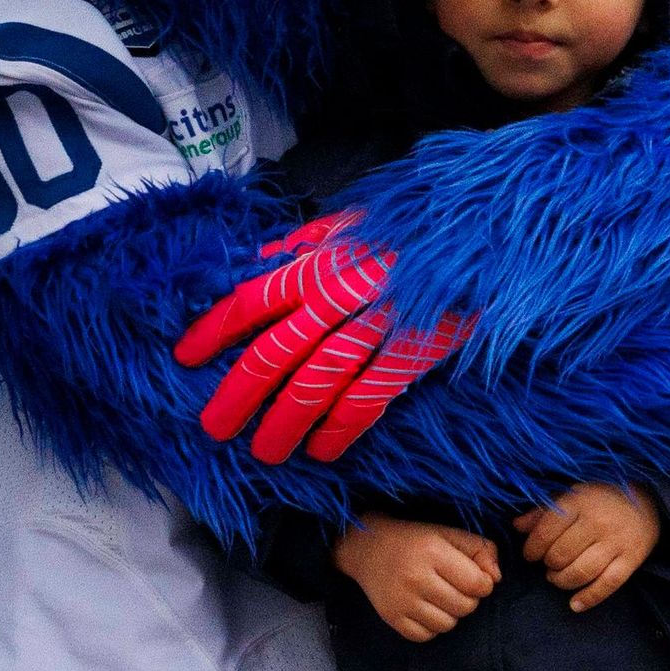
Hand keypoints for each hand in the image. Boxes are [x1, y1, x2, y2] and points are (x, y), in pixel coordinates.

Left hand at [173, 214, 468, 462]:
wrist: (484, 226)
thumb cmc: (418, 221)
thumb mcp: (356, 217)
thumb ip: (307, 242)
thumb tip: (261, 261)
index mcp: (319, 262)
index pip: (250, 301)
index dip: (213, 330)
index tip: (185, 355)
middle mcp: (338, 299)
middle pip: (272, 355)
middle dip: (238, 395)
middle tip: (215, 426)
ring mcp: (374, 329)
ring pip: (313, 387)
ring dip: (283, 424)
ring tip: (265, 452)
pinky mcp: (410, 354)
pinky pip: (366, 400)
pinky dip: (341, 429)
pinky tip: (323, 450)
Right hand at [335, 519, 500, 641]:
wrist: (367, 548)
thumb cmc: (415, 540)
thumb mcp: (449, 534)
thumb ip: (481, 550)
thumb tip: (495, 579)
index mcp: (433, 552)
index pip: (478, 584)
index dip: (483, 583)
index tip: (472, 577)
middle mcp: (416, 577)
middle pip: (466, 606)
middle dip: (468, 598)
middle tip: (454, 586)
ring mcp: (402, 601)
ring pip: (448, 624)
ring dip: (451, 614)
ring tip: (440, 597)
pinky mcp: (392, 618)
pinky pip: (427, 636)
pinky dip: (431, 626)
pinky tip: (425, 609)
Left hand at [513, 484, 657, 610]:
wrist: (648, 500)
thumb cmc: (601, 498)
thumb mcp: (571, 494)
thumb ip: (543, 511)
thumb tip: (517, 526)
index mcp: (579, 501)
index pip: (546, 532)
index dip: (532, 548)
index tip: (531, 554)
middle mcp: (598, 522)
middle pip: (561, 555)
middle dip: (548, 565)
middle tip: (548, 565)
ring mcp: (616, 542)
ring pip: (581, 572)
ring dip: (562, 581)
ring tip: (557, 578)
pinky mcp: (631, 559)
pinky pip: (608, 584)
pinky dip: (589, 598)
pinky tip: (575, 605)